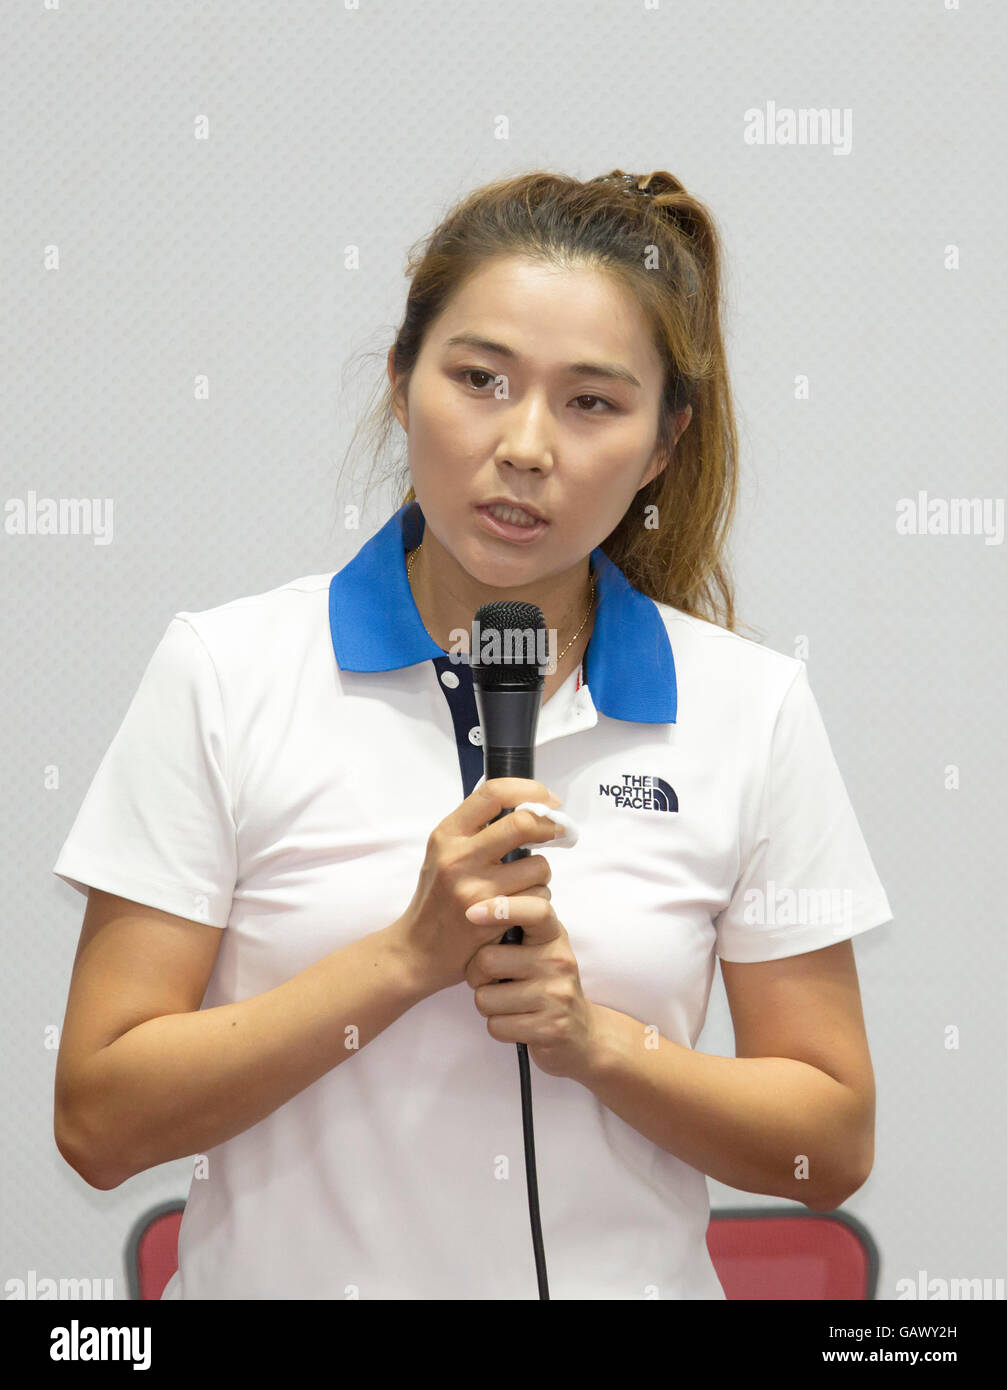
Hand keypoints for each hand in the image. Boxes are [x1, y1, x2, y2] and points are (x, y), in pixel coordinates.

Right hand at [391, 779, 562, 998]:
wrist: (417, 950)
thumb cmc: (437, 898)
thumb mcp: (443, 854)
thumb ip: (475, 830)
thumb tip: (525, 805)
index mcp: (447, 833)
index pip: (494, 793)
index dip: (529, 790)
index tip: (548, 799)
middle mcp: (458, 856)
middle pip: (522, 823)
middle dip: (550, 826)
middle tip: (559, 833)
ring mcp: (475, 886)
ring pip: (538, 865)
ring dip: (542, 873)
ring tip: (526, 883)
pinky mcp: (493, 915)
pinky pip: (537, 897)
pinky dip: (539, 900)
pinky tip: (521, 907)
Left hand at [463, 893, 602, 1083]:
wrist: (582, 1032)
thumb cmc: (547, 984)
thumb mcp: (541, 948)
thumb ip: (517, 928)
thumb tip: (475, 909)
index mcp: (554, 935)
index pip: (535, 911)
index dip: (501, 907)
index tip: (471, 913)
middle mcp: (559, 961)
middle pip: (488, 959)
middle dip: (476, 975)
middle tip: (490, 981)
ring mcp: (557, 995)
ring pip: (485, 998)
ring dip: (487, 1005)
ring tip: (508, 1003)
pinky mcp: (550, 1028)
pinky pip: (496, 1026)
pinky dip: (499, 1027)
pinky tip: (517, 1023)